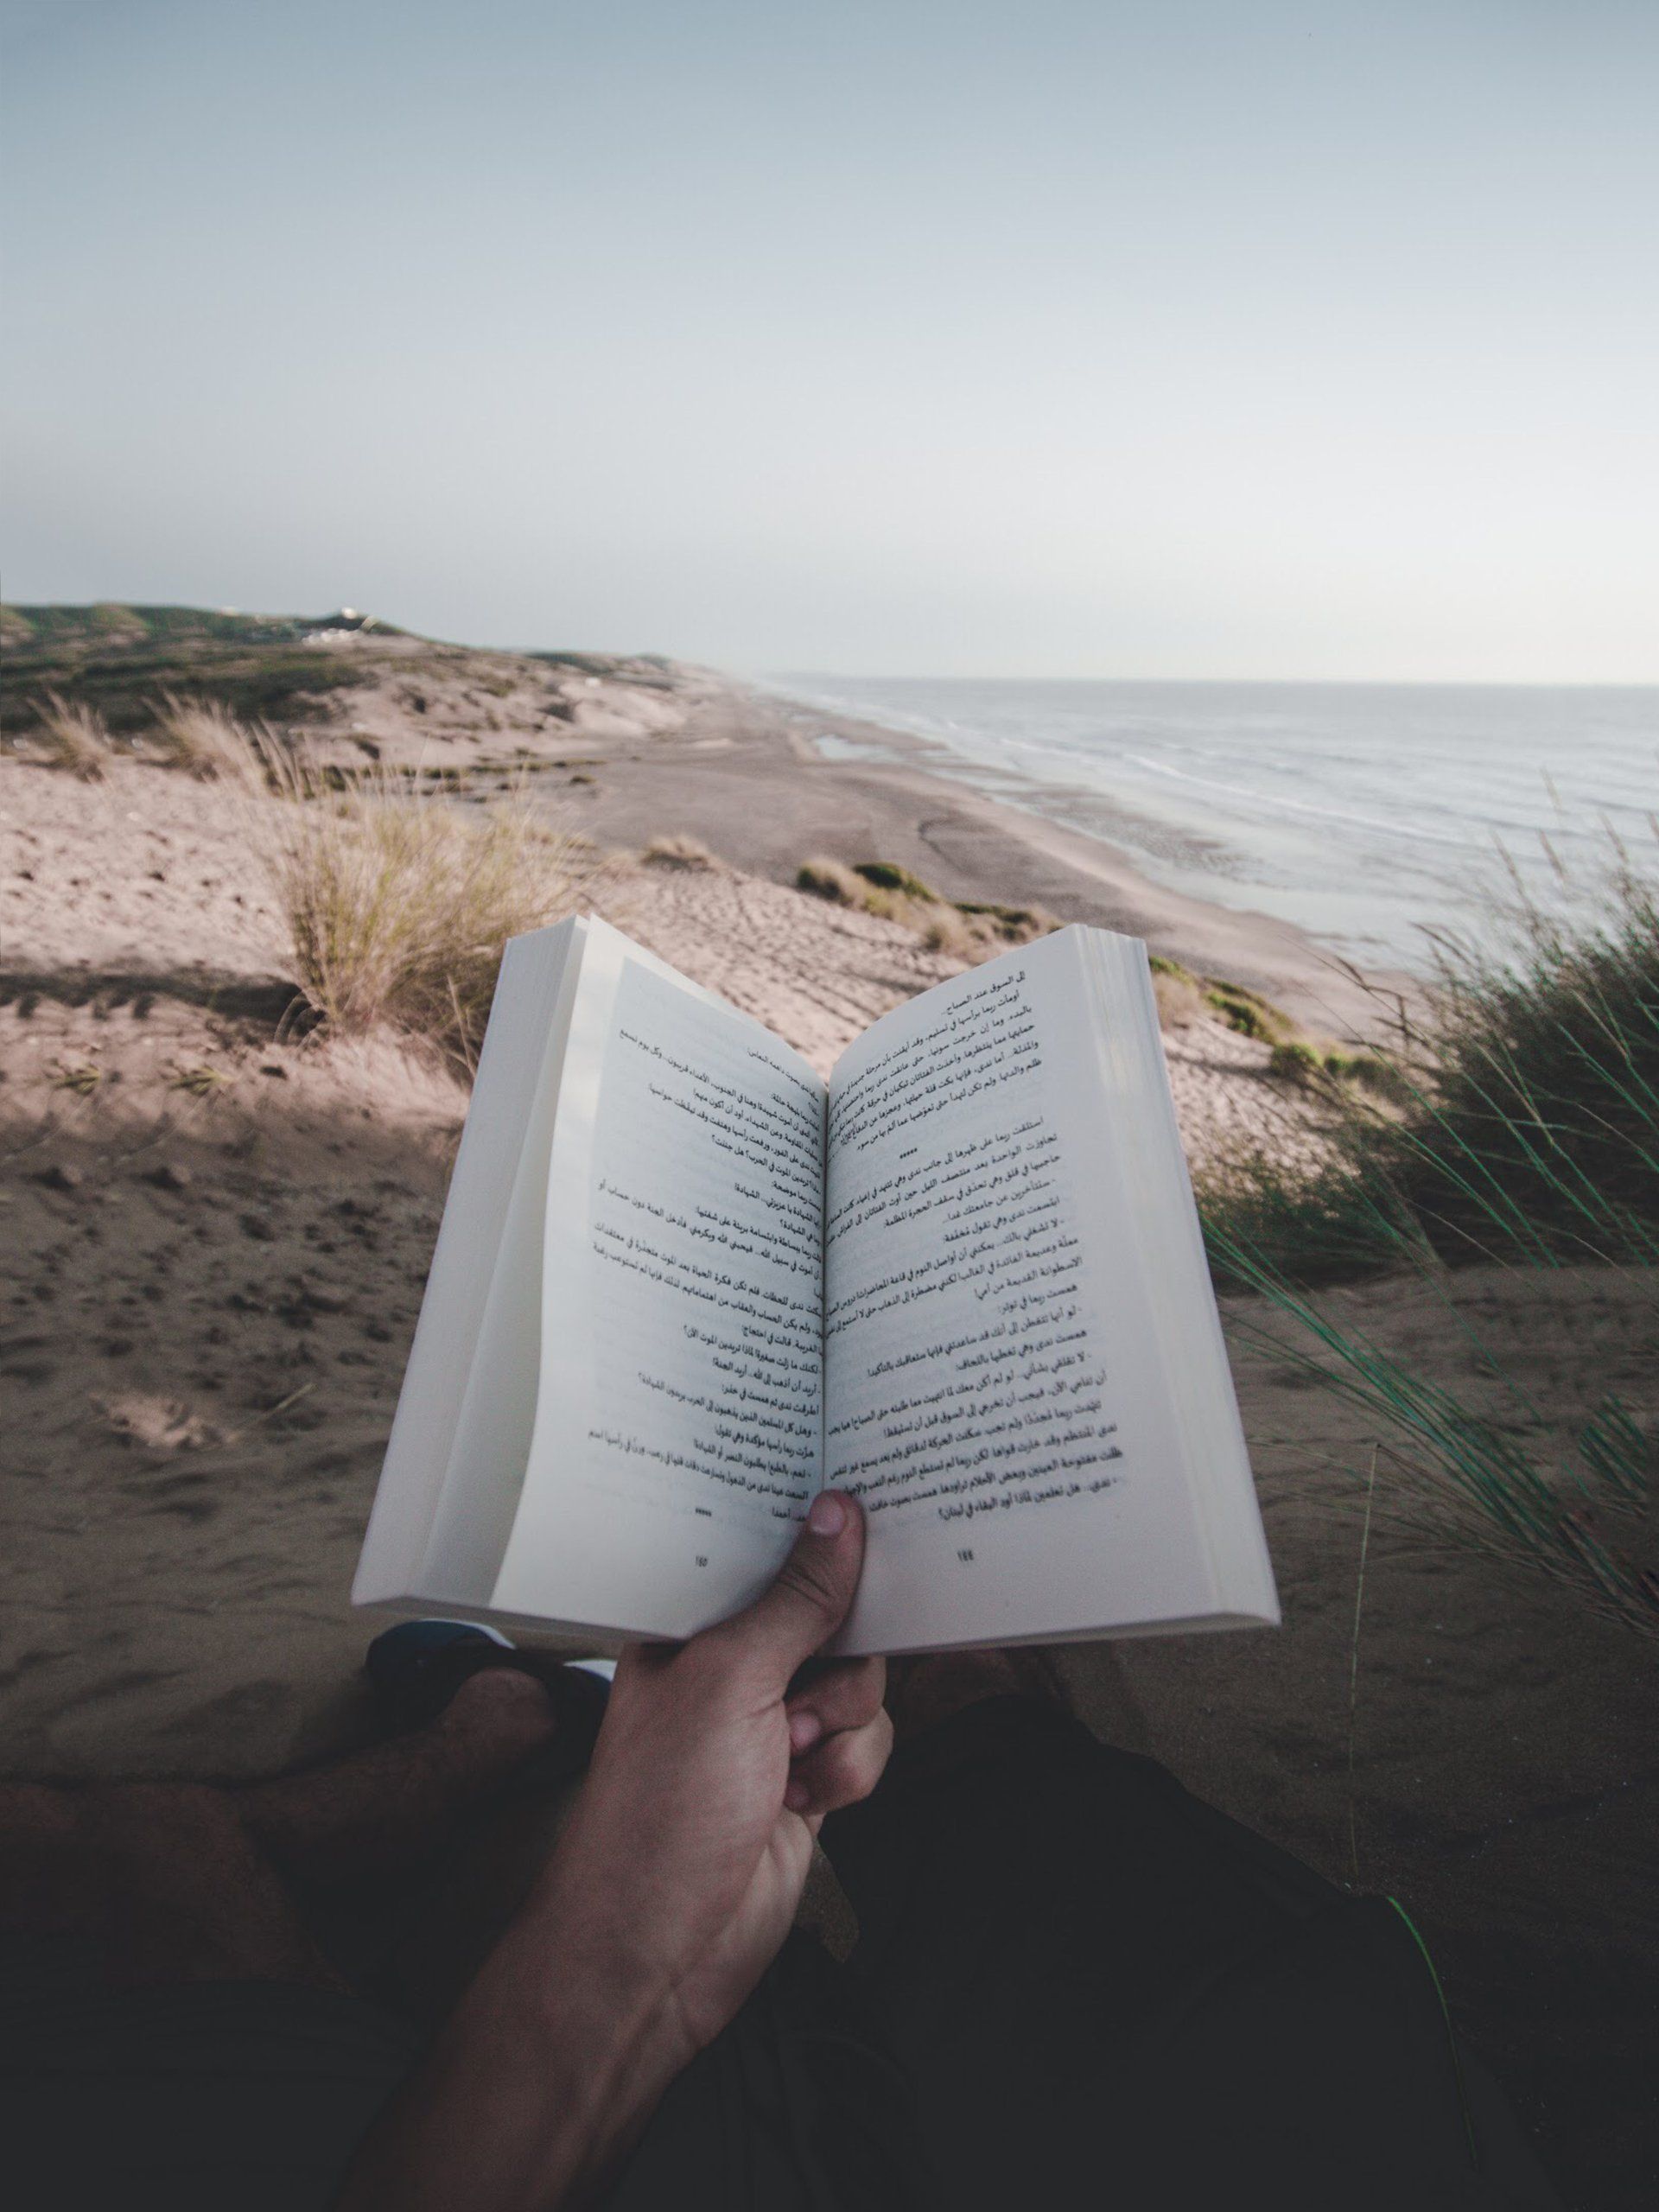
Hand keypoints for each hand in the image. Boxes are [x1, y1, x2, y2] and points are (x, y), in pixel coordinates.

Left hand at [549, 1486, 889, 2060]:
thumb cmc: (658, 1812)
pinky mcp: (803, 1777)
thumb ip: (796, 1601)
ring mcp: (767, 1723)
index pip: (766, 1551)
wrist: (659, 1952)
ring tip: (788, 1760)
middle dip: (836, 1657)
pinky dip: (849, 1770)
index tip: (867, 1514)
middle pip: (831, 1617)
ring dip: (840, 1724)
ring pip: (859, 1683)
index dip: (815, 1536)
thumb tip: (840, 1518)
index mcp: (690, 1624)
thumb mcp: (731, 1682)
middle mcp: (729, 1666)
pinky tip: (802, 1801)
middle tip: (800, 1694)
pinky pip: (864, 1742)